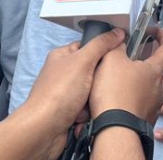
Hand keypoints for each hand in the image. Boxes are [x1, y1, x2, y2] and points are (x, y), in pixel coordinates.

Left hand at [16, 29, 126, 145]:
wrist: (44, 129)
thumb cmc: (59, 92)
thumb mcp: (83, 61)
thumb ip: (101, 45)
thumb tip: (117, 33)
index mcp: (63, 56)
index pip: (88, 47)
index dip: (103, 51)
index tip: (117, 56)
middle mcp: (63, 73)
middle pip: (94, 72)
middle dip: (99, 82)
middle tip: (100, 85)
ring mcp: (66, 93)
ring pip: (93, 92)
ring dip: (94, 99)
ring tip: (91, 104)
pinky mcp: (69, 111)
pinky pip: (88, 108)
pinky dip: (88, 113)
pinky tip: (84, 116)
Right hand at [90, 28, 162, 122]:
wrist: (116, 129)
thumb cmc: (116, 92)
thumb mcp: (111, 59)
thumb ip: (117, 46)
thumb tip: (121, 39)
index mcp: (156, 70)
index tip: (156, 31)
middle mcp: (160, 88)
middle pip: (157, 70)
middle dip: (145, 62)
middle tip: (129, 58)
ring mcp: (154, 106)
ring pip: (149, 88)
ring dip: (139, 82)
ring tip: (120, 80)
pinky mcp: (146, 119)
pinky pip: (142, 104)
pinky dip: (134, 98)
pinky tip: (119, 98)